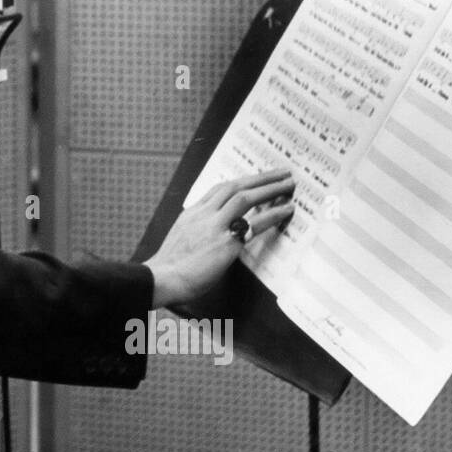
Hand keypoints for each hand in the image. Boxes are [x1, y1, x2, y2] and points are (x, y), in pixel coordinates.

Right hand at [142, 168, 294, 306]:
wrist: (162, 279)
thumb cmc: (169, 268)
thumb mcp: (180, 239)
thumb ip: (196, 230)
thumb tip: (209, 234)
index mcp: (193, 213)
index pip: (219, 189)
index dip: (242, 181)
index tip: (256, 178)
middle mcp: (204, 215)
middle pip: (235, 186)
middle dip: (260, 177)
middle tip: (281, 172)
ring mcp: (215, 226)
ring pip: (245, 198)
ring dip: (270, 188)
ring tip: (288, 184)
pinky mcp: (225, 243)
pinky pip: (254, 223)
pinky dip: (272, 214)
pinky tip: (286, 210)